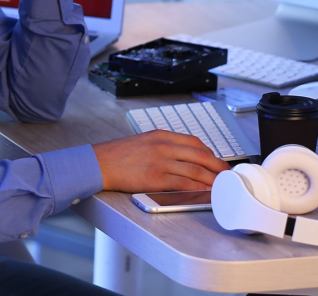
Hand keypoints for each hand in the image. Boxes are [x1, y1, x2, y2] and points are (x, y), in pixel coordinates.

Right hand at [93, 130, 229, 191]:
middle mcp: (163, 146)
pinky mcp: (157, 178)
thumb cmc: (118, 155)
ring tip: (221, 186)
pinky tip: (205, 192)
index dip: (210, 152)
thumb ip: (162, 146)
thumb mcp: (143, 141)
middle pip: (201, 155)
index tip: (216, 161)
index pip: (194, 142)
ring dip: (212, 179)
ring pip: (196, 170)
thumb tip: (182, 157)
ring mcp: (161, 162)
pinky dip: (198, 188)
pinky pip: (185, 184)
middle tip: (227, 174)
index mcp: (160, 135)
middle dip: (218, 166)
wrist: (99, 163)